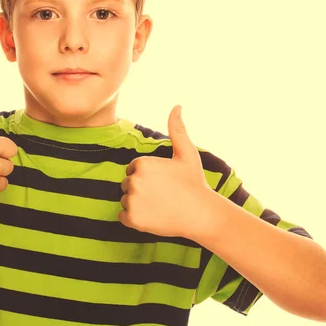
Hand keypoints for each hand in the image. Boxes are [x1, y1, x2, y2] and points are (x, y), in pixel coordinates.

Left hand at [118, 106, 213, 238]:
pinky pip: (123, 217)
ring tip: (159, 206)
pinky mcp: (132, 218)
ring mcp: (132, 200)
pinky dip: (134, 219)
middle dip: (141, 190)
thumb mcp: (187, 153)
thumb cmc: (194, 183)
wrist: (201, 215)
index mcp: (142, 163)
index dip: (148, 177)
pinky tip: (153, 217)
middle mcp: (134, 180)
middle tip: (163, 196)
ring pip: (125, 200)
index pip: (133, 170)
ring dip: (138, 205)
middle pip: (127, 185)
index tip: (164, 183)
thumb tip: (177, 105)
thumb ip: (177, 129)